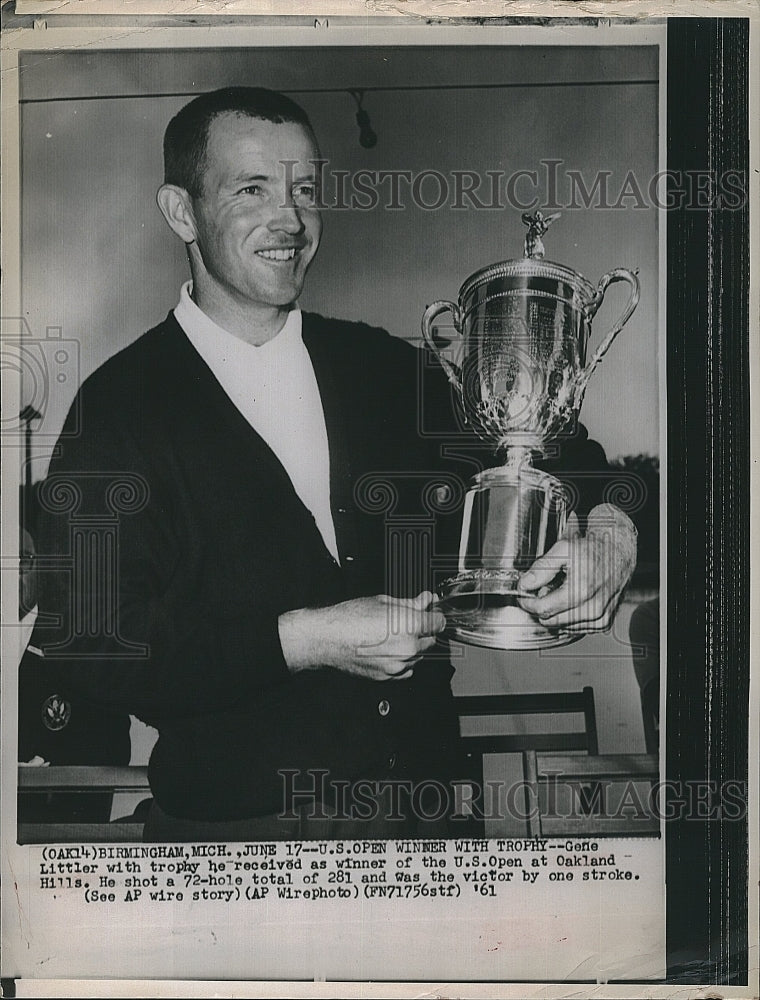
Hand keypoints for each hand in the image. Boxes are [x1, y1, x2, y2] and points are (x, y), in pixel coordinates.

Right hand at [279, 591, 445, 680]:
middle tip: (406, 621)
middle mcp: (408, 648)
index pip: (439, 623)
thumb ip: (410, 603)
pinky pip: (406, 669)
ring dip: (413, 646)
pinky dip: (402, 660)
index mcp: (409, 626)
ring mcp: (398, 665)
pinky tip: (387, 649)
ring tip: (391, 635)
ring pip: (419, 656)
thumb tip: (426, 601)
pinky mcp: (389, 676)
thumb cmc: (349, 618)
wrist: (327, 639)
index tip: (430, 614)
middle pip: (431, 641)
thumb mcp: (383, 602)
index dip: (434, 616)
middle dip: (423, 631)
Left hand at [517, 504, 636, 631]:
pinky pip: (576, 628)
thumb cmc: (595, 548)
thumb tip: (524, 585)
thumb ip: (541, 569)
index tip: (523, 595)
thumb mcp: (563, 549)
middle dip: (542, 607)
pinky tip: (572, 599)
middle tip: (544, 589)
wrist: (620, 550)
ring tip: (562, 591)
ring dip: (556, 612)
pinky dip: (569, 617)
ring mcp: (600, 618)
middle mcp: (593, 608)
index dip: (527, 603)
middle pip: (550, 621)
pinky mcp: (604, 623)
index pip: (542, 609)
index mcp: (581, 591)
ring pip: (562, 627)